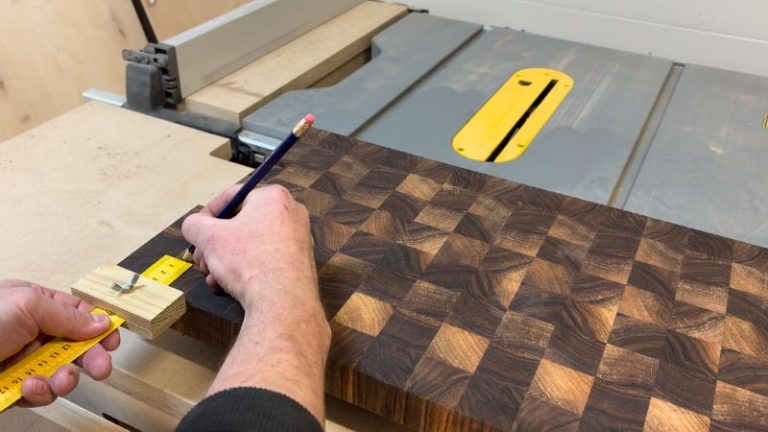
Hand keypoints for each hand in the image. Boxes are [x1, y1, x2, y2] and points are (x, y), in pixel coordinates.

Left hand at [0, 280, 119, 406]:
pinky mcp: (11, 386)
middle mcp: (27, 330)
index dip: (97, 326)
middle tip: (99, 368)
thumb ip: (67, 314)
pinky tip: (29, 387)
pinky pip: (39, 392)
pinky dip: (39, 392)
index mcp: (31, 303)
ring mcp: (19, 359)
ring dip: (64, 378)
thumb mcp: (27, 305)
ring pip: (60, 372)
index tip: (111, 339)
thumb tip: (99, 321)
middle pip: (74, 345)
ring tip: (57, 381)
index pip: (75, 312)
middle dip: (88, 357)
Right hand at [181, 184, 319, 312]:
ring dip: (225, 259)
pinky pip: (265, 258)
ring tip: (212, 276)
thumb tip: (194, 226)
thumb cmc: (249, 261)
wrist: (282, 302)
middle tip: (201, 259)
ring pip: (251, 244)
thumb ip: (195, 225)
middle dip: (215, 243)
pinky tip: (227, 285)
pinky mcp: (299, 262)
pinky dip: (245, 268)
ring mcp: (298, 238)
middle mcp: (291, 213)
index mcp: (273, 197)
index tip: (196, 231)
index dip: (208, 214)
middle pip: (241, 223)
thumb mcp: (210, 238)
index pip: (233, 196)